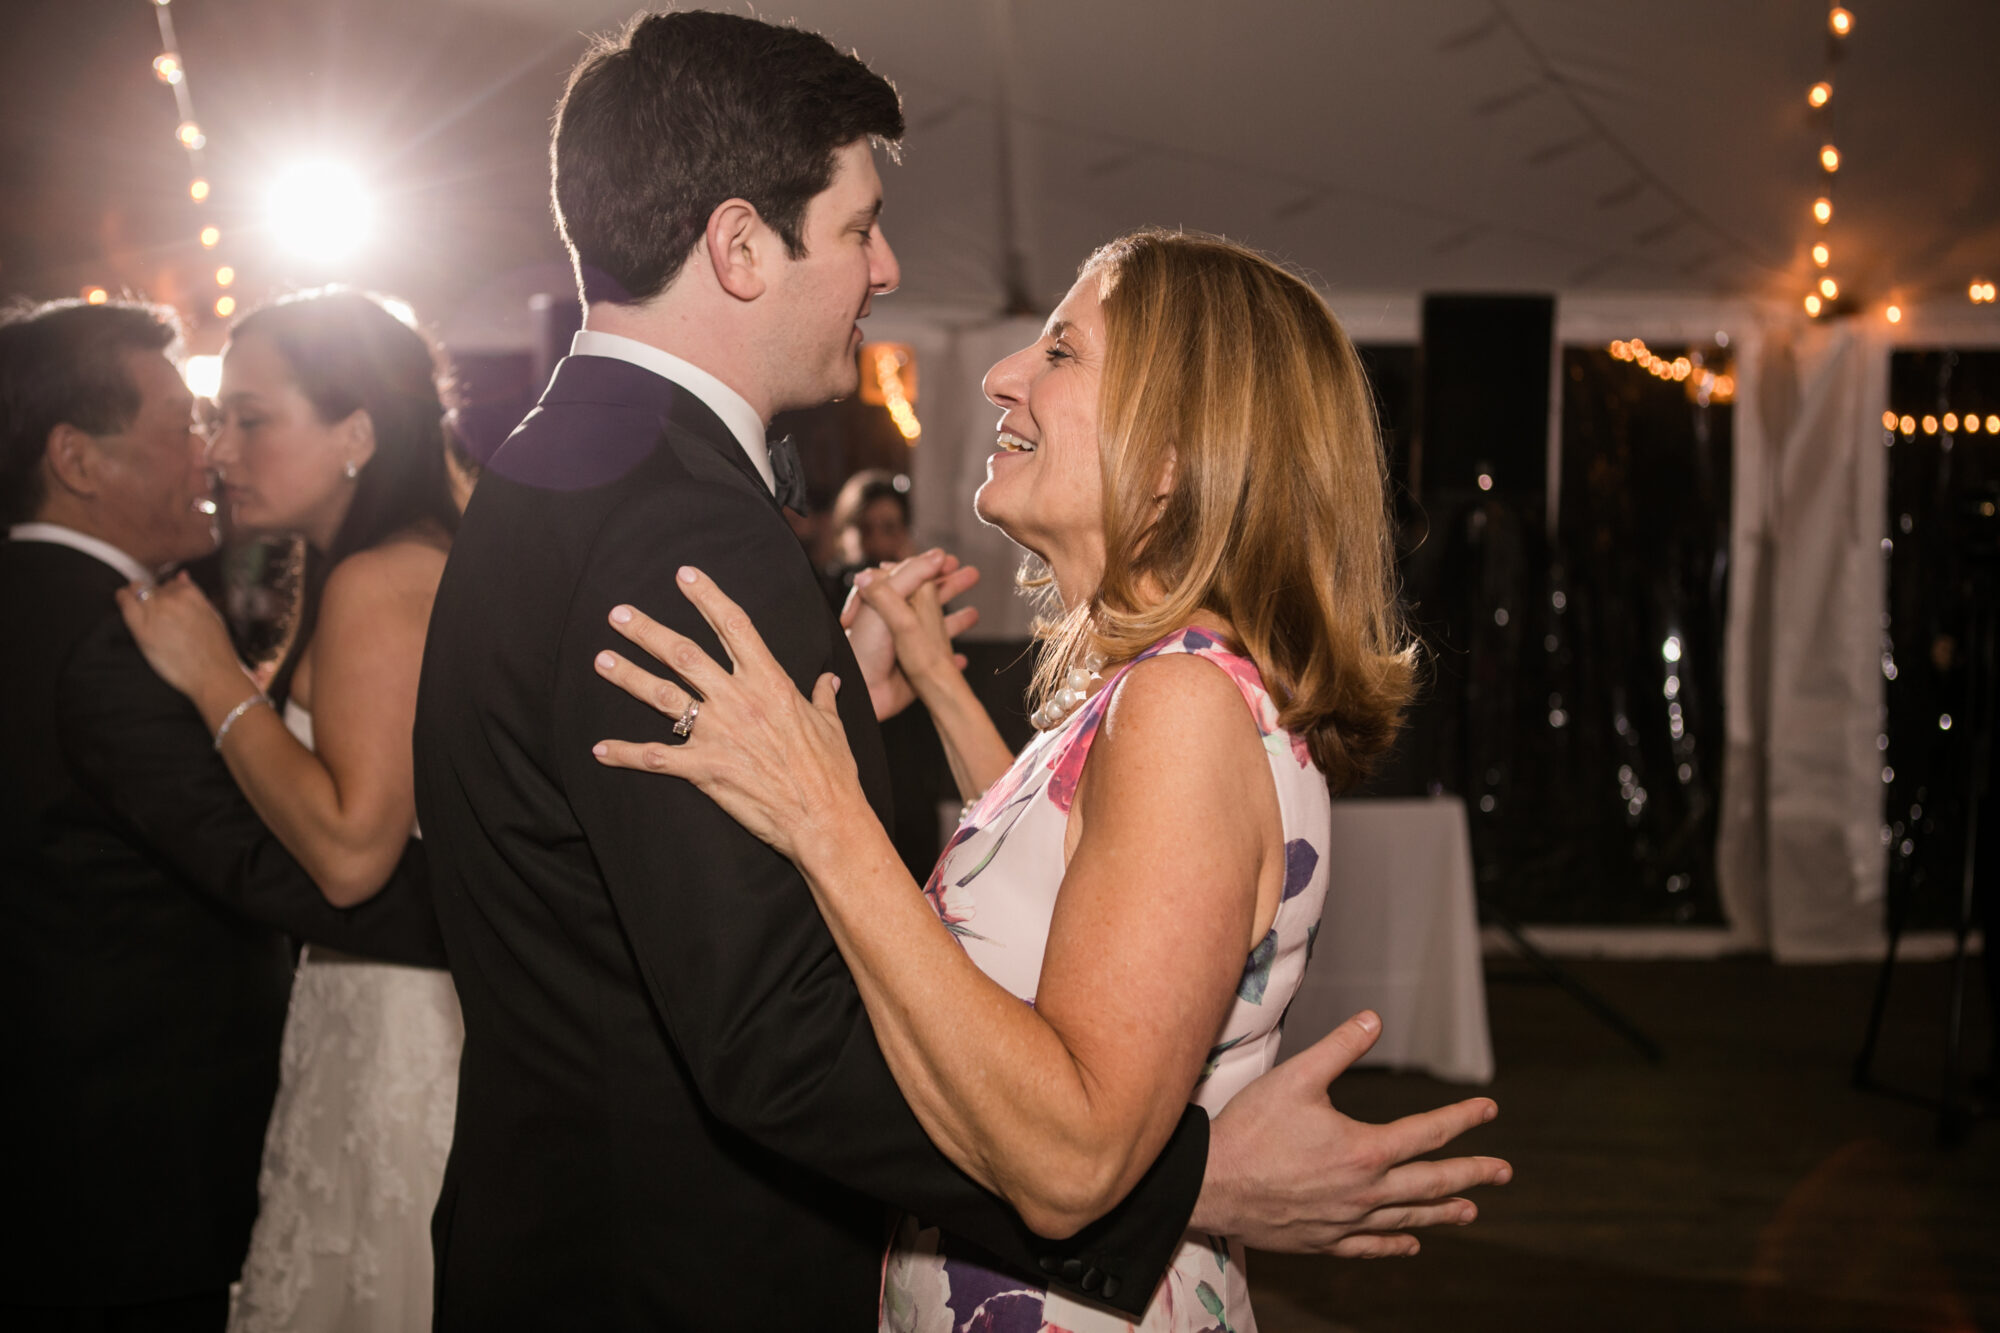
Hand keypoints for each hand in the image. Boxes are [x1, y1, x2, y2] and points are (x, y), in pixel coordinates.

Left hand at [115, 571, 247, 706]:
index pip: (172, 582)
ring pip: (136, 589)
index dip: (168, 593)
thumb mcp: (211, 616)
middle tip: (153, 611)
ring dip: (135, 595)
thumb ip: (195, 595)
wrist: (214, 674)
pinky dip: (122, 599)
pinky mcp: (141, 627)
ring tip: (138, 609)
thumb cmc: (217, 650)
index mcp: (190, 593)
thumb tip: (182, 575)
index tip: (167, 604)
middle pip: (153, 586)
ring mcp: (155, 611)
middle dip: (152, 594)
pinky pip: (124, 602)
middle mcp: (171, 598)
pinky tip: (124, 603)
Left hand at [589, 567, 864, 862]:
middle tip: (618, 614)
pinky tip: (600, 749)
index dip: (707, 596)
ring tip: (602, 660)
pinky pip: (656, 758)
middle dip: (647, 631)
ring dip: (628, 676)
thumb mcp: (832, 725)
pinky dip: (625, 754)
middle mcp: (739, 700)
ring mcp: (719, 733)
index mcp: (771, 683)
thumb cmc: (832, 774)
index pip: (735, 626)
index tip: (684, 575)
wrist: (825, 819)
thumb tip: (830, 679)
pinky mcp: (705, 769)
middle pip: (684, 654)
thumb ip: (824, 696)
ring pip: (663, 696)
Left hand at [841, 549, 979, 720]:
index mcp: (884, 600)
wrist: (860, 691)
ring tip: (975, 613)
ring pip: (937, 628)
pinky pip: (937, 663)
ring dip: (957, 620)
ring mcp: (907, 646)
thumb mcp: (886, 599)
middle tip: (971, 575)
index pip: (911, 576)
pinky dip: (951, 659)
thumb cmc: (865, 646)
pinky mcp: (915, 672)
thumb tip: (938, 555)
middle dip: (950, 585)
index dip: (932, 566)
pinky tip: (962, 657)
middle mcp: (896, 621)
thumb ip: (912, 575)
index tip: (951, 561)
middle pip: (928, 598)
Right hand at [1191, 1011, 1510, 1256]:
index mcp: (1365, 1150)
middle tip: (1503, 1172)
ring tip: (1471, 1211)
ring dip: (1444, 1212)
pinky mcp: (1323, 1241)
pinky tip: (1411, 1244)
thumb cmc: (1251, 1127)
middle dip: (1472, 1174)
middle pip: (1432, 1183)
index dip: (1462, 1119)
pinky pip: (1371, 1246)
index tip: (1489, 1109)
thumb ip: (1340, 1048)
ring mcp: (1346, 1221)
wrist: (1211, 1184)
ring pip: (1408, 1218)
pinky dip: (1396, 1244)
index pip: (1428, 1133)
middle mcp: (1364, 1191)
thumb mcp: (1296, 1076)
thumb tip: (1375, 1020)